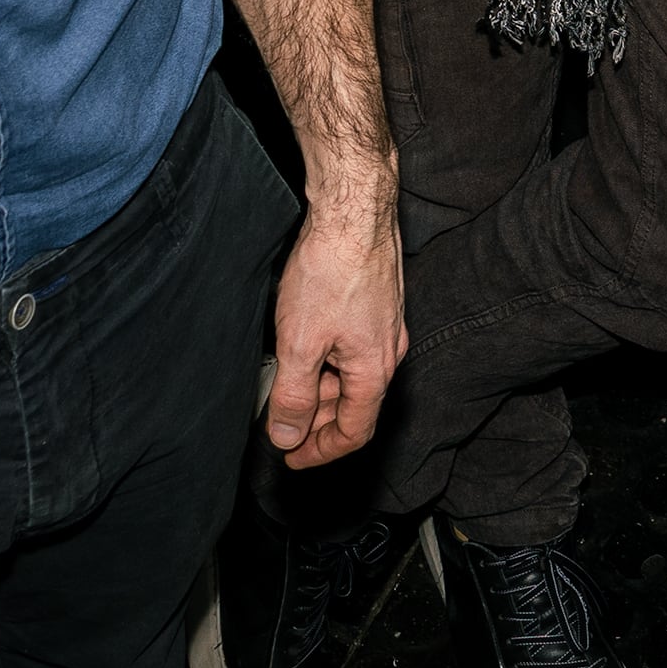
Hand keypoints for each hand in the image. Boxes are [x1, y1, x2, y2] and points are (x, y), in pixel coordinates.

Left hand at [263, 187, 405, 468]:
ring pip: (350, 374)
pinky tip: (299, 342)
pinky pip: (350, 346)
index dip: (321, 452)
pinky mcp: (375, 301)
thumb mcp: (300, 343)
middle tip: (278, 421)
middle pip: (352, 405)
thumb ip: (293, 397)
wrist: (354, 209)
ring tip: (281, 380)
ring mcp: (384, 324)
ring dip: (317, 386)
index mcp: (375, 370)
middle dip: (315, 420)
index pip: (354, 432)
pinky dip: (324, 358)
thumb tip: (288, 437)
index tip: (291, 458)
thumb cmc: (332, 270)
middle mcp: (388, 351)